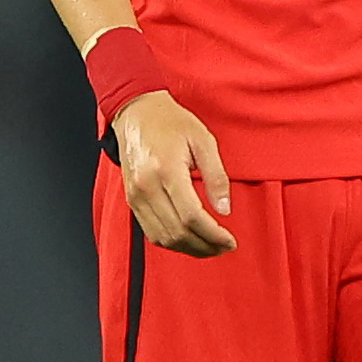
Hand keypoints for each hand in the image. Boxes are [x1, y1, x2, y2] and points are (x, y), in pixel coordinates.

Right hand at [111, 90, 236, 256]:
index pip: (191, 216)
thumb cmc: (171, 122)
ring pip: (162, 237)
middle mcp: (146, 187)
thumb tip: (225, 209)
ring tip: (211, 247)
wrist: (136, 112)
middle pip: (177, 232)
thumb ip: (217, 176)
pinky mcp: (131, 200)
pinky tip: (190, 240)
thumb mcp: (204, 140)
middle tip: (225, 247)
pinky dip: (172, 241)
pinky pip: (151, 231)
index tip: (230, 241)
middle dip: (205, 246)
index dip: (213, 234)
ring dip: (189, 249)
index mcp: (166, 170)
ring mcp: (135, 196)